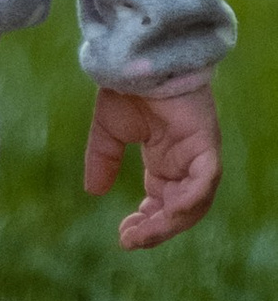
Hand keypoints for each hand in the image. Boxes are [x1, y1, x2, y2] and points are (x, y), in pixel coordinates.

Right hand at [84, 75, 221, 249]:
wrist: (138, 60)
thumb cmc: (128, 88)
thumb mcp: (108, 131)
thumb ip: (102, 160)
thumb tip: (93, 192)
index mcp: (166, 162)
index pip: (162, 204)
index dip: (146, 223)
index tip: (124, 236)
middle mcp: (185, 164)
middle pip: (179, 211)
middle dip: (155, 229)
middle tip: (130, 241)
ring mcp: (199, 156)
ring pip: (195, 203)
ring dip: (169, 222)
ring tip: (142, 233)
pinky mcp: (206, 145)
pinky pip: (205, 181)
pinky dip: (189, 200)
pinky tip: (167, 211)